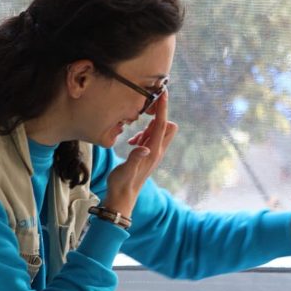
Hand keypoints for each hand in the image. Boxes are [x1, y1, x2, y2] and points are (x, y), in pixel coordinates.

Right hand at [102, 92, 177, 216]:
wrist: (123, 197)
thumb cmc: (122, 184)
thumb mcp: (126, 170)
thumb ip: (135, 158)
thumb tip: (144, 148)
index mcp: (154, 152)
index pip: (162, 125)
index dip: (163, 109)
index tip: (164, 94)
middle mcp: (157, 151)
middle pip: (168, 127)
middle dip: (159, 118)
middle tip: (143, 118)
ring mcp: (154, 153)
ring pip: (159, 132)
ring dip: (149, 128)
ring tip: (134, 138)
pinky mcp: (148, 155)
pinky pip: (151, 138)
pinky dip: (144, 135)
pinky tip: (133, 142)